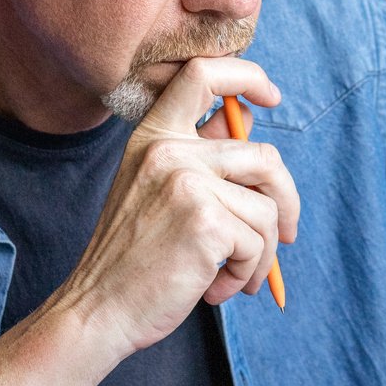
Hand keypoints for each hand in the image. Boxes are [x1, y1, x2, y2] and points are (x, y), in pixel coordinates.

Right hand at [51, 57, 300, 357]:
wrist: (99, 310)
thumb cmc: (135, 259)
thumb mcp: (158, 191)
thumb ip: (200, 155)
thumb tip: (249, 121)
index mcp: (153, 137)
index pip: (203, 74)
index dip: (247, 76)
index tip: (271, 96)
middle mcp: (168, 151)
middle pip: (264, 157)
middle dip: (285, 201)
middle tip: (283, 236)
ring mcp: (187, 183)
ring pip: (267, 208)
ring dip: (261, 253)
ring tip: (233, 276)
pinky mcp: (206, 222)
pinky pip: (258, 243)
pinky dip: (247, 273)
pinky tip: (217, 288)